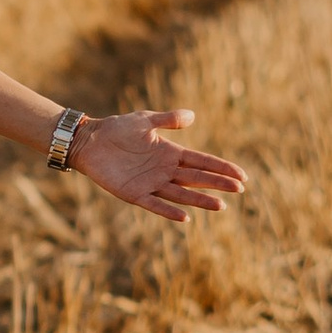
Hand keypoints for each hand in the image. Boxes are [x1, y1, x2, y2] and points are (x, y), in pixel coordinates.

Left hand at [71, 108, 246, 228]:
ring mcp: (151, 183)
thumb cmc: (117, 128)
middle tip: (240, 189)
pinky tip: (185, 217)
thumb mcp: (145, 120)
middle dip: (218, 183)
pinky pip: (155, 204)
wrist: (90, 140)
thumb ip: (168, 119)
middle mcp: (165, 170)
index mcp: (171, 153)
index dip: (221, 168)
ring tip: (221, 206)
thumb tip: (192, 115)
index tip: (241, 175)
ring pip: (182, 195)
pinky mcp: (134, 194)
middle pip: (197, 178)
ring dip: (200, 200)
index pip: (202, 161)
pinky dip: (169, 211)